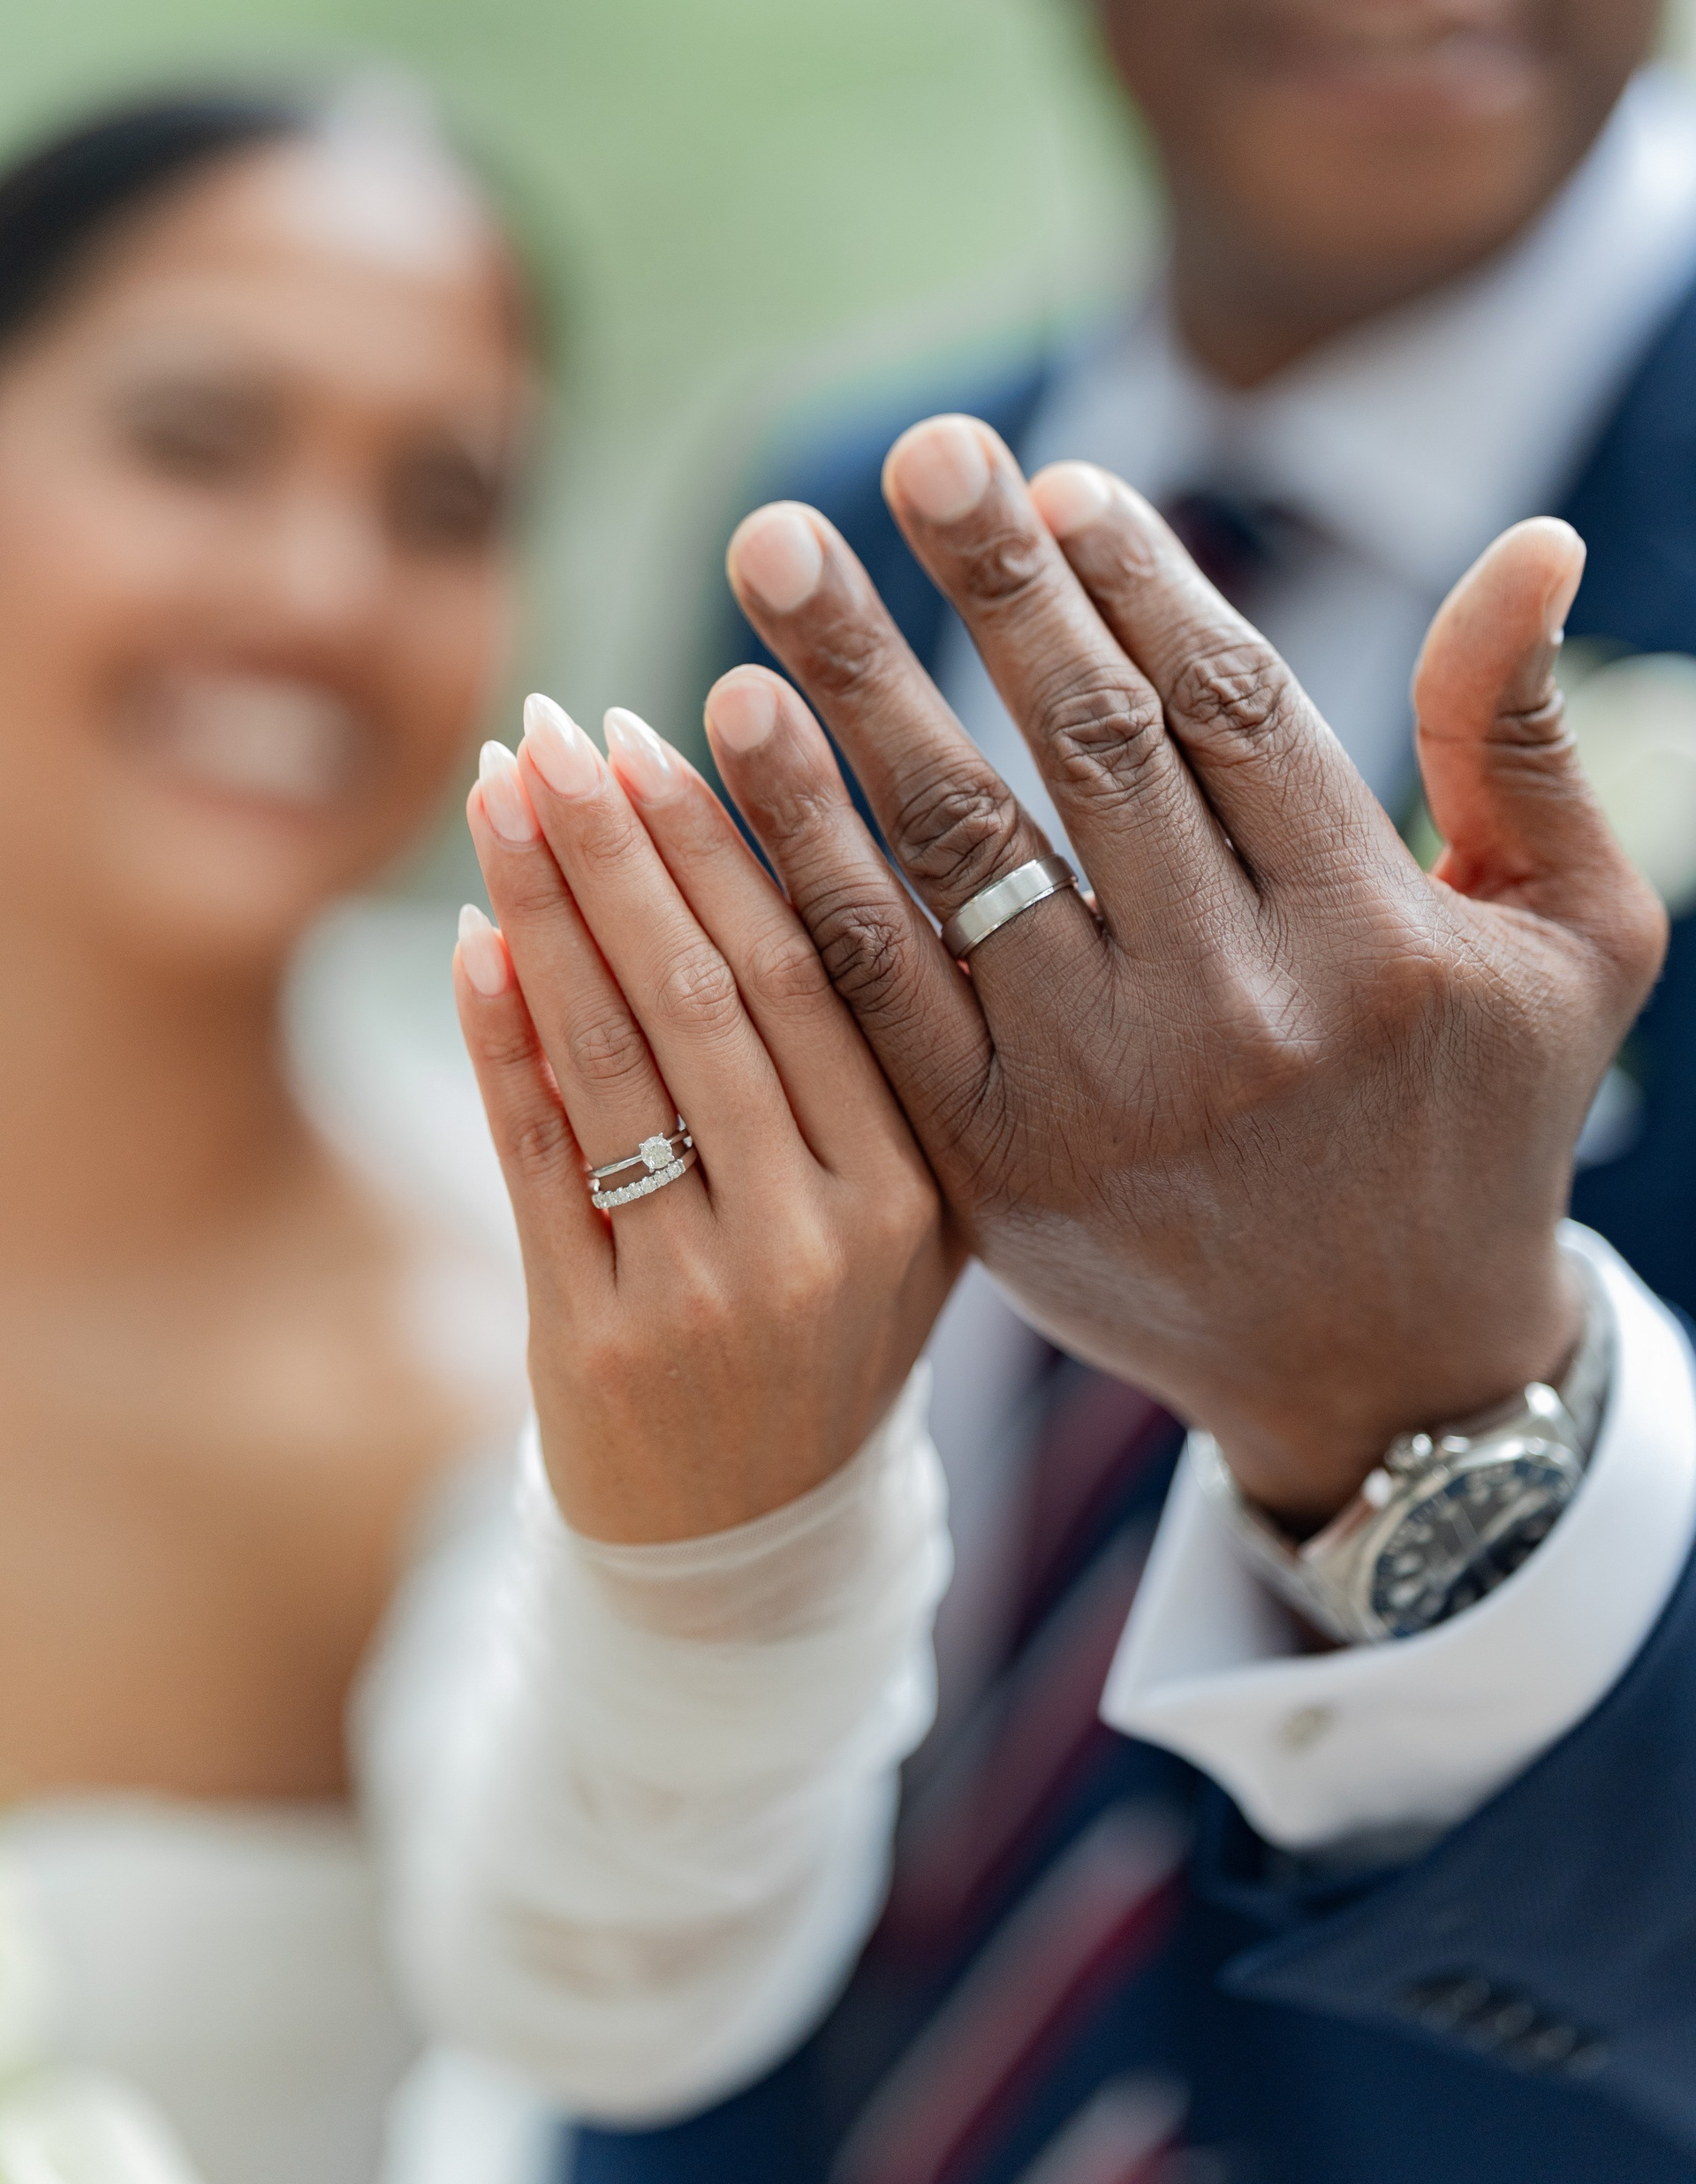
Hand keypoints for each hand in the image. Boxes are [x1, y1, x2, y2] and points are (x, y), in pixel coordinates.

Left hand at [453, 699, 956, 1542]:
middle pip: (710, 995)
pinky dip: (498, 1042)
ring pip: (615, 1059)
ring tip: (499, 792)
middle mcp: (823, 1239)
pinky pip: (537, 1160)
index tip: (660, 725)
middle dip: (622, 844)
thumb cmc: (821, 1338)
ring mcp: (705, 1297)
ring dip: (547, 910)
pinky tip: (470, 938)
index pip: (818, 973)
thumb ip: (850, 1061)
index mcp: (916, 1189)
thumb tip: (740, 848)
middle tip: (555, 723)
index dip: (729, 841)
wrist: (748, 1553)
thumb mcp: (890, 1214)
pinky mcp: (593, 1347)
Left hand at [706, 417, 1665, 1526]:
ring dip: (854, 689)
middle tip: (916, 452)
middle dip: (990, 586)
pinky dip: (795, 850)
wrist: (1381, 1370)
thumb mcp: (1568, 940)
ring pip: (957, 852)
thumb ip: (1519, 739)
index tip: (1059, 483)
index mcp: (1375, 940)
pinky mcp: (990, 1168)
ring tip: (777, 555)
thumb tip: (1530, 539)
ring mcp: (1100, 1098)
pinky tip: (732, 735)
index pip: (1231, 709)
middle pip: (1085, 751)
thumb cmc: (1481, 1120)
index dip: (1140, 579)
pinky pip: (872, 983)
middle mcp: (1235, 1014)